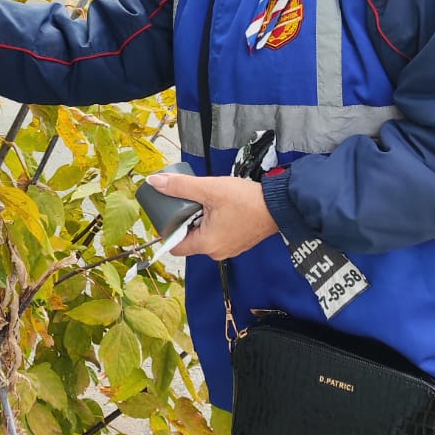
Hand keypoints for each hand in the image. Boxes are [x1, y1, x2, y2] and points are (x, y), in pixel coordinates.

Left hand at [149, 169, 278, 260]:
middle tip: (188, 200)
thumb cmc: (246, 200)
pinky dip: (213, 222)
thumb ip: (181, 186)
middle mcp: (216, 252)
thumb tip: (155, 182)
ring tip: (205, 201)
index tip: (169, 211)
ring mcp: (229, 249)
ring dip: (199, 220)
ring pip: (203, 235)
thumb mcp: (209, 189)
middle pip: (189, 239)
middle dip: (185, 220)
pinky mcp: (238, 242)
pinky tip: (218, 206)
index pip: (174, 245)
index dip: (167, 228)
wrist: (279, 205)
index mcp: (206, 245)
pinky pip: (217, 234)